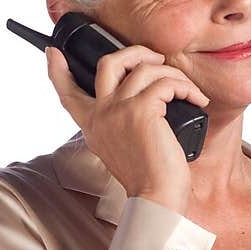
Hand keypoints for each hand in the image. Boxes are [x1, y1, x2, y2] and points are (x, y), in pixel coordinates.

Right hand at [45, 43, 209, 216]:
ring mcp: (118, 110)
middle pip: (109, 63)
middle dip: (135, 52)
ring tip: (188, 89)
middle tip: (157, 58)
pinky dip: (186, 88)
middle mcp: (101, 114)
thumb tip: (141, 100)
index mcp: (93, 126)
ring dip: (173, 74)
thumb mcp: (120, 149)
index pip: (67, 93)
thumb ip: (118, 125)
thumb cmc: (148, 178)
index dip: (57, 70)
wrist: (156, 198)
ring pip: (145, 68)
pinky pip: (166, 83)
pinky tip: (197, 100)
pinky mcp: (141, 110)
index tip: (52, 53)